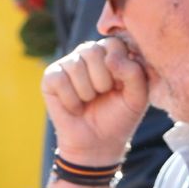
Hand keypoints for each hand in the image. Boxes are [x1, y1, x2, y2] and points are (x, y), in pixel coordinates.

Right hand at [42, 37, 149, 167]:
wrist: (98, 143)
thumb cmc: (119, 117)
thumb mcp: (137, 97)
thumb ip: (135, 73)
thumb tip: (111, 58)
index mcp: (111, 52)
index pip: (114, 44)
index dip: (119, 69)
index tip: (120, 88)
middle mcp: (88, 53)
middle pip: (92, 51)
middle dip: (102, 82)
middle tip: (102, 96)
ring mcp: (68, 63)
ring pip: (75, 66)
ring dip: (86, 93)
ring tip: (89, 102)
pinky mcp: (50, 77)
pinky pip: (59, 80)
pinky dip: (70, 100)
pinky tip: (75, 107)